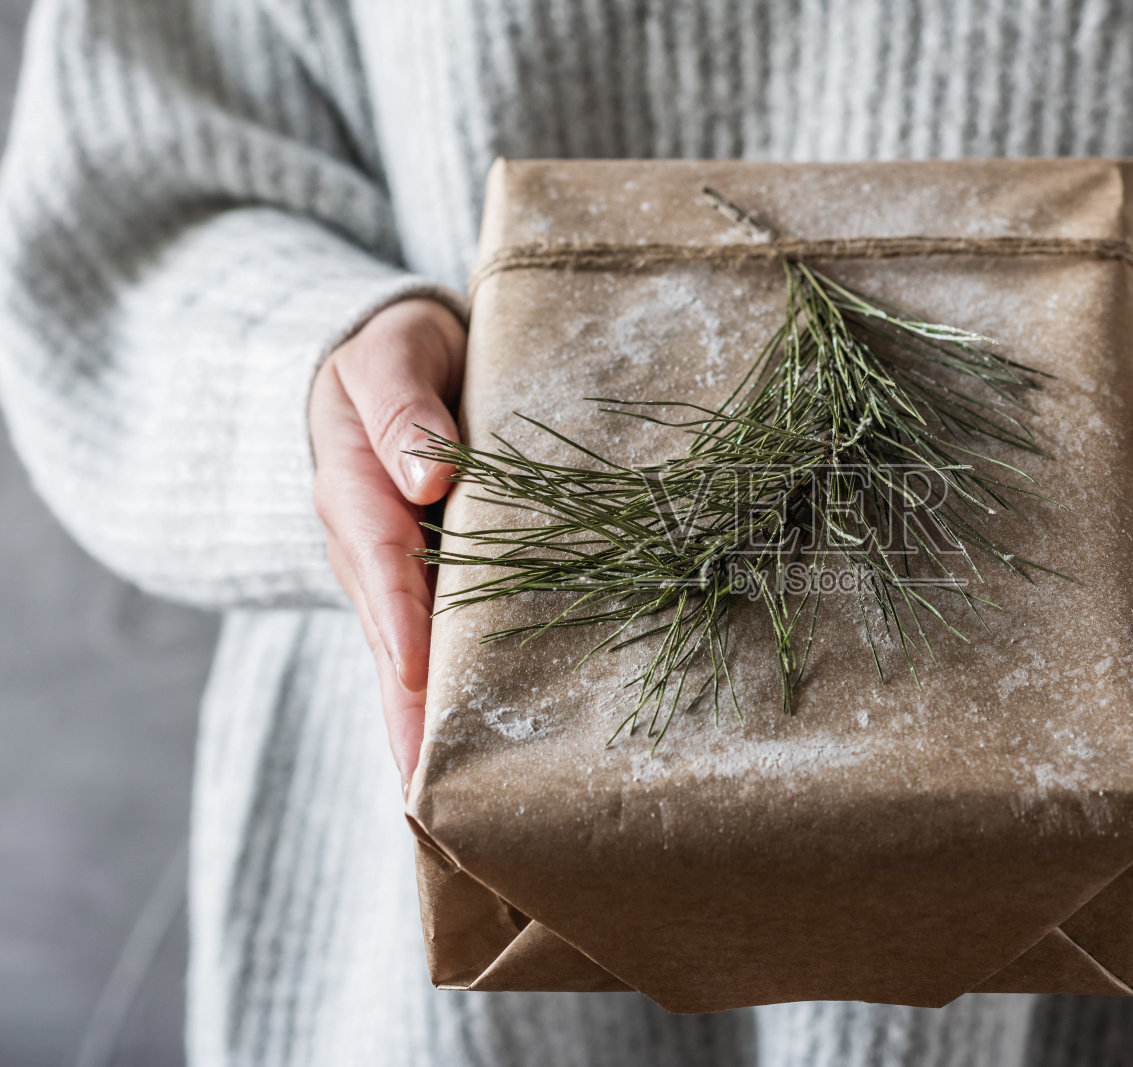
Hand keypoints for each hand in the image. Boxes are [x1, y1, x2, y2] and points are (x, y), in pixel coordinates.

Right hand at [309, 298, 464, 792]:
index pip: (383, 563)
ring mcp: (387, 569)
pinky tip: (454, 745)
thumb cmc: (398, 349)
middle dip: (406, 711)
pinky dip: (435, 695)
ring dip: (418, 721)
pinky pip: (424, 641)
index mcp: (355, 487)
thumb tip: (425, 478)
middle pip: (389, 635)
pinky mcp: (415, 580)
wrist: (389, 356)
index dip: (406, 623)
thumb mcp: (392, 354)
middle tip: (428, 792)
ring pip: (403, 653)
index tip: (425, 682)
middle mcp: (365, 543)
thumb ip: (402, 408)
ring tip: (440, 794)